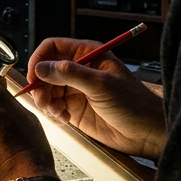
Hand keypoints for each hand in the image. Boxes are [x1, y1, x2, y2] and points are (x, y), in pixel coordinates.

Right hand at [25, 37, 165, 160]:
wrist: (146, 133)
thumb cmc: (134, 103)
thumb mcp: (101, 84)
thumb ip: (69, 74)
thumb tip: (41, 68)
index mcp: (87, 54)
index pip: (52, 47)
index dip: (40, 59)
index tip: (34, 75)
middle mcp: (79, 70)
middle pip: (45, 70)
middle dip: (40, 85)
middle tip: (42, 99)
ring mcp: (76, 90)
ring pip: (46, 89)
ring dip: (45, 101)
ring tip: (56, 111)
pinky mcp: (74, 109)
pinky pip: (53, 106)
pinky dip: (53, 113)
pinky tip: (64, 118)